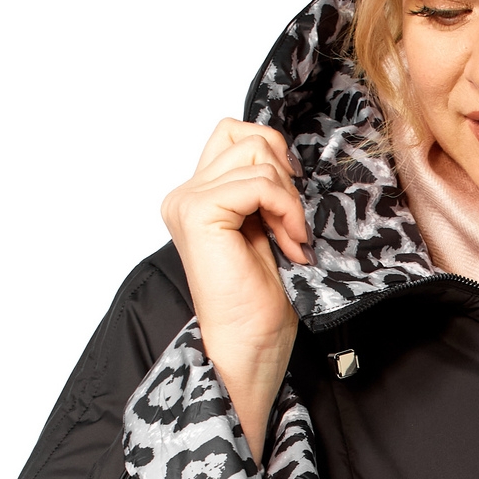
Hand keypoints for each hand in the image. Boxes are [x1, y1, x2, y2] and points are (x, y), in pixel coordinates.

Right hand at [160, 121, 307, 455]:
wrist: (252, 345)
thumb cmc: (261, 299)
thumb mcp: (267, 225)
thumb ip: (263, 186)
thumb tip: (284, 152)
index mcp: (198, 195)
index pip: (237, 133)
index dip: (275, 158)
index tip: (293, 206)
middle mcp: (184, 194)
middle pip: (248, 137)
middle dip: (285, 178)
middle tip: (293, 228)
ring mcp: (187, 201)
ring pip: (257, 156)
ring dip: (288, 200)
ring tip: (290, 241)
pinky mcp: (199, 212)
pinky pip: (258, 183)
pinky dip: (285, 209)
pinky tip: (289, 244)